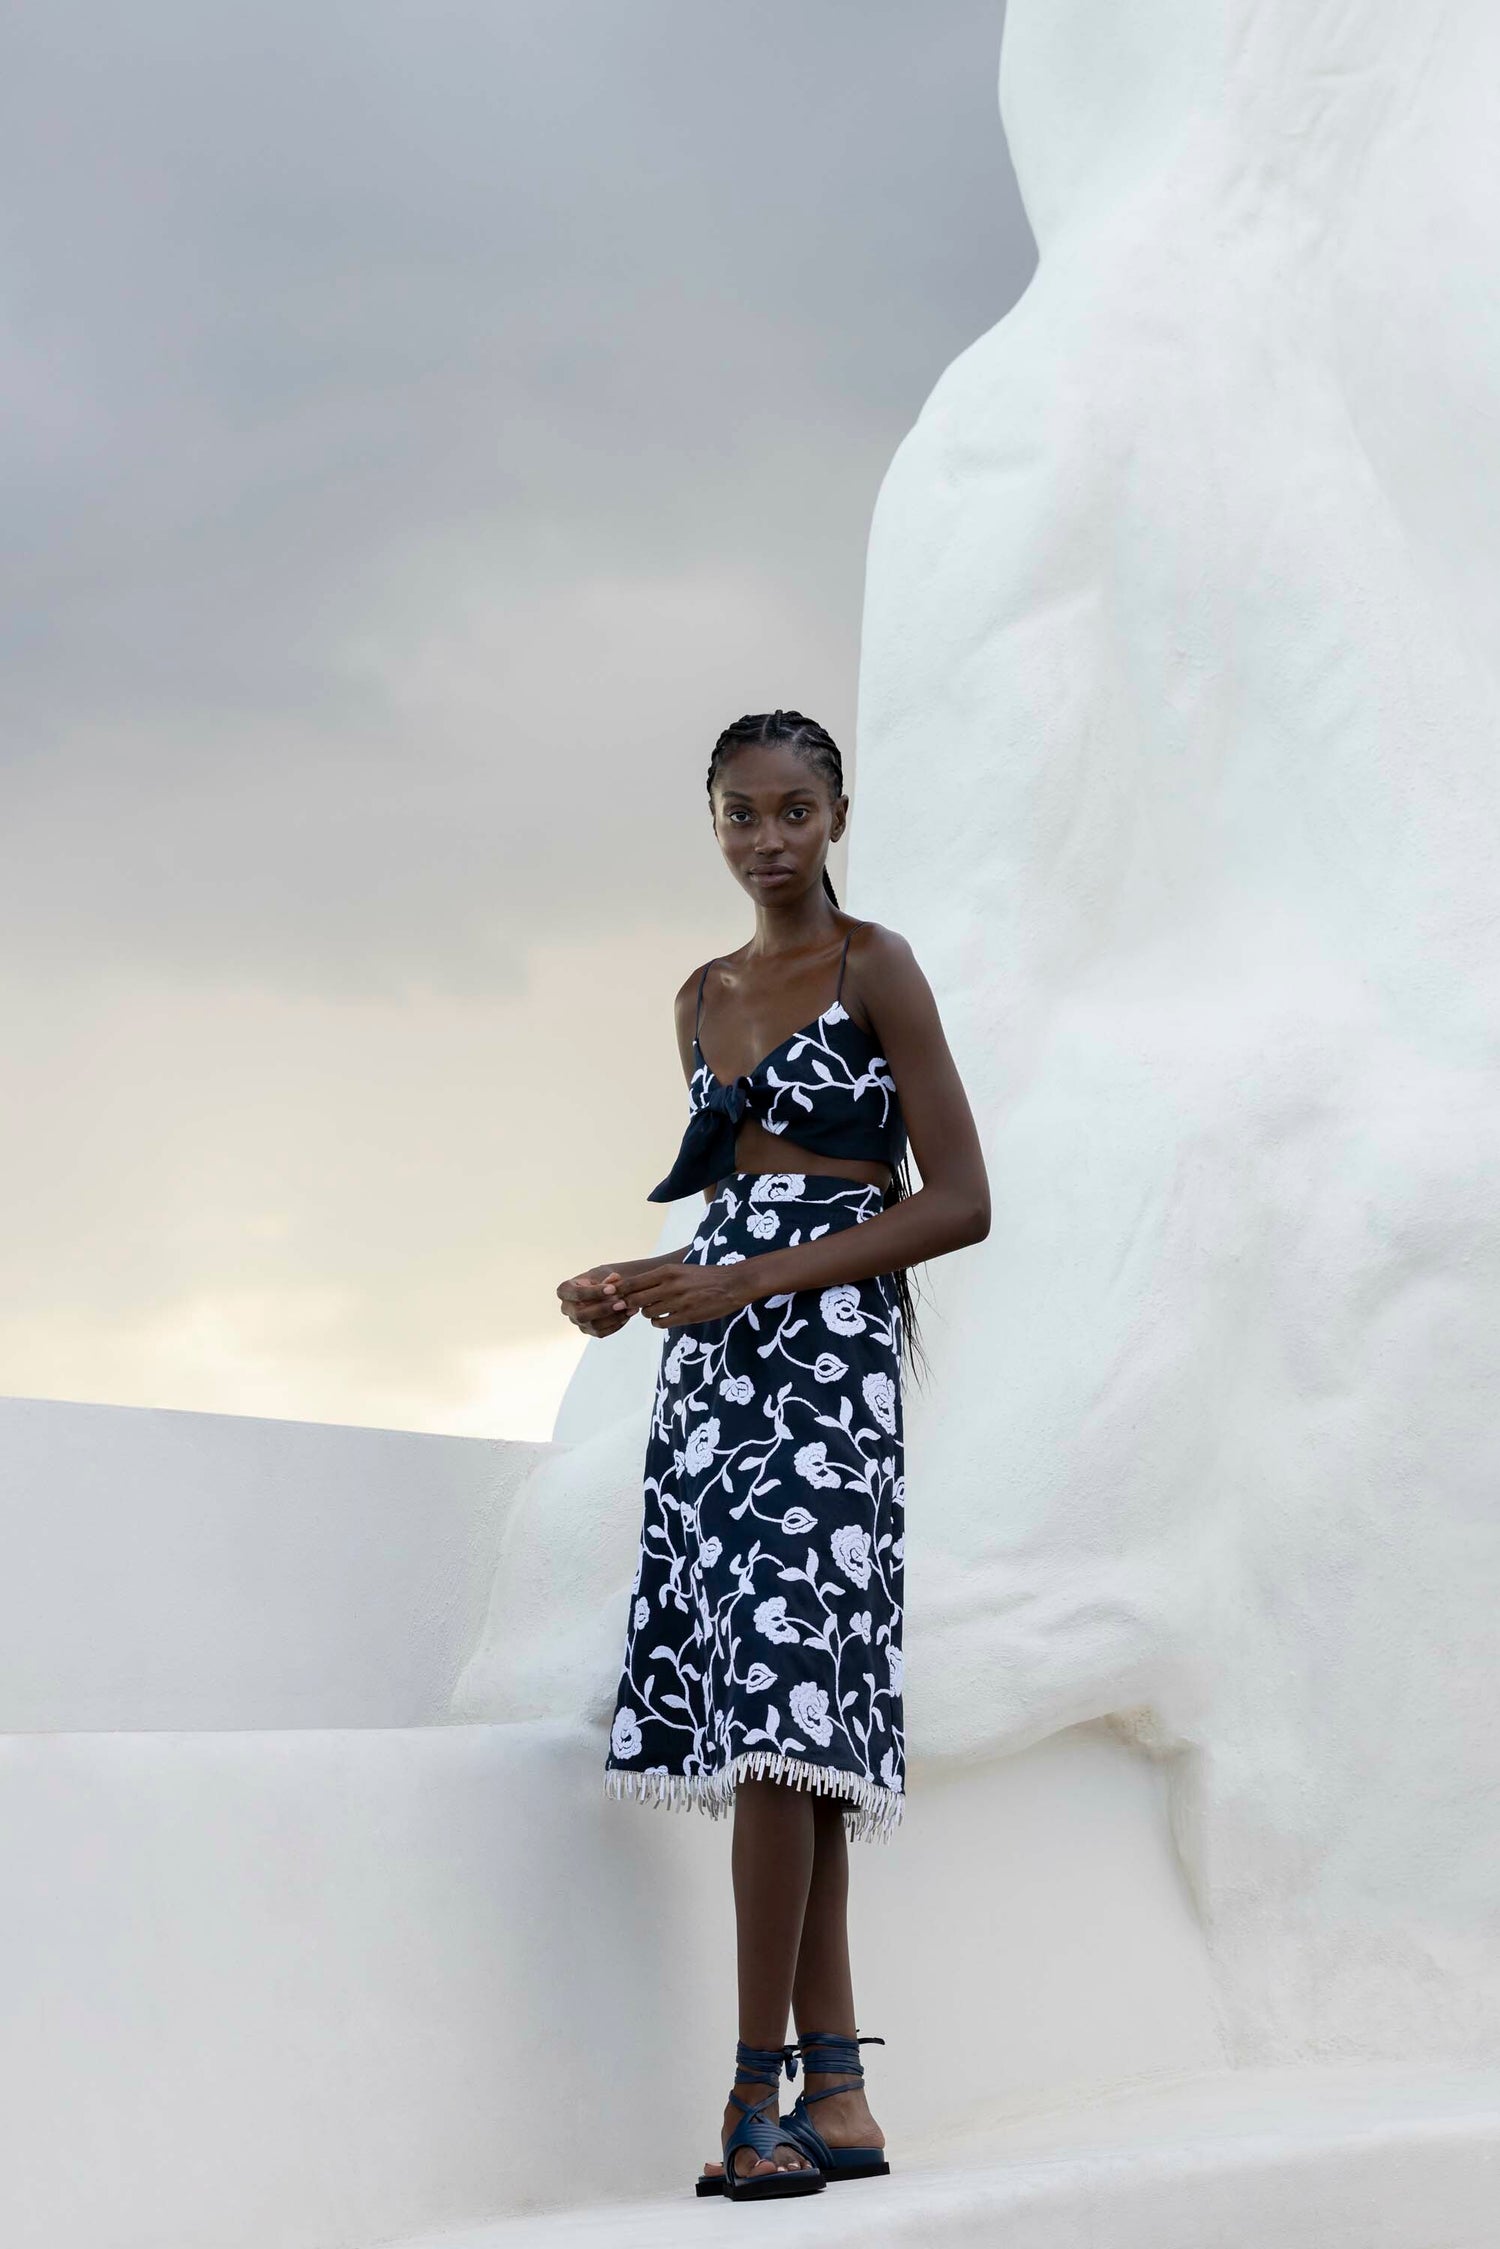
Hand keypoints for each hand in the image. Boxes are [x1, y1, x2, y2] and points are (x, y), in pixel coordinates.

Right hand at [556, 1265, 635, 1339]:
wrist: (604, 1290)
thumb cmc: (600, 1279)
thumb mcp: (603, 1274)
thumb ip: (608, 1278)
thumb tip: (615, 1279)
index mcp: (565, 1290)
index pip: (577, 1294)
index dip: (595, 1292)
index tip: (613, 1289)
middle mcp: (567, 1308)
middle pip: (581, 1314)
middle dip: (603, 1309)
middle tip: (622, 1303)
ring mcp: (576, 1321)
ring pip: (592, 1326)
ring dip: (613, 1318)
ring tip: (629, 1308)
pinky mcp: (587, 1330)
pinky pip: (601, 1333)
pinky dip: (616, 1325)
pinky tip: (627, 1315)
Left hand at [618, 1260, 753, 1330]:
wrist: (732, 1284)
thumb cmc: (705, 1276)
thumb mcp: (681, 1269)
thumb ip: (660, 1278)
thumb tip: (637, 1288)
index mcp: (667, 1271)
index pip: (633, 1282)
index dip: (623, 1292)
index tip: (622, 1296)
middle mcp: (670, 1285)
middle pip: (635, 1299)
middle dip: (631, 1305)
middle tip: (635, 1307)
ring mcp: (678, 1302)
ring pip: (647, 1312)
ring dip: (647, 1313)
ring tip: (655, 1310)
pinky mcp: (686, 1316)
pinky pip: (661, 1323)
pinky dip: (658, 1322)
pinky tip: (665, 1318)